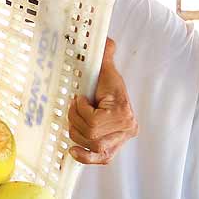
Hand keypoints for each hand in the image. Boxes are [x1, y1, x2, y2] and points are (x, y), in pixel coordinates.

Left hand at [68, 38, 137, 164]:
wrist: (116, 95)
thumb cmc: (108, 84)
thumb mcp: (105, 69)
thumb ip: (104, 54)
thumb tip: (104, 39)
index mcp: (124, 112)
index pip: (94, 121)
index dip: (81, 110)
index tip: (80, 98)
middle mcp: (126, 130)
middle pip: (90, 135)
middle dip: (76, 120)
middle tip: (76, 107)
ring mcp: (120, 142)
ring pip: (89, 145)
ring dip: (77, 132)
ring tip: (77, 119)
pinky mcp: (112, 151)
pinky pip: (99, 159)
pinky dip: (85, 157)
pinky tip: (73, 151)